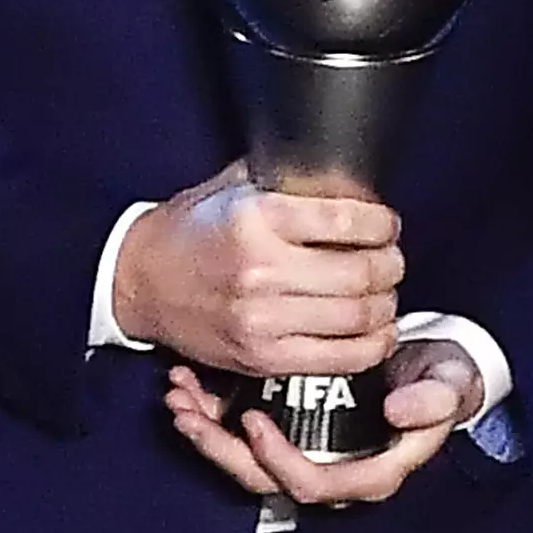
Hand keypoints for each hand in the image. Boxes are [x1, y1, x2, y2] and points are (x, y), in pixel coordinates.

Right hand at [112, 163, 402, 379]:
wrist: (139, 282)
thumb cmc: (190, 230)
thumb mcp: (233, 188)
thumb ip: (286, 179)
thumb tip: (344, 174)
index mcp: (256, 219)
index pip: (348, 223)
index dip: (383, 225)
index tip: (386, 225)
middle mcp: (260, 271)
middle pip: (361, 274)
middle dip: (391, 266)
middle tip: (392, 260)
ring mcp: (261, 320)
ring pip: (357, 318)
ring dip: (385, 306)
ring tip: (385, 294)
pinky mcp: (261, 358)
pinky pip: (337, 359)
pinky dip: (370, 346)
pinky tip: (376, 332)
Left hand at [161, 338, 485, 506]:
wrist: (435, 366)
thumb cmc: (444, 380)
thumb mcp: (451, 385)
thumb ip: (435, 400)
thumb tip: (402, 414)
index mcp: (369, 473)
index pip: (311, 484)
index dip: (276, 459)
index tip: (253, 420)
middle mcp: (330, 473)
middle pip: (262, 480)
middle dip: (218, 448)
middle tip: (186, 409)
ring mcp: (305, 454)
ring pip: (243, 461)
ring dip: (204, 430)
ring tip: (177, 394)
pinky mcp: (291, 432)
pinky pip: (242, 436)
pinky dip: (211, 412)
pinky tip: (190, 381)